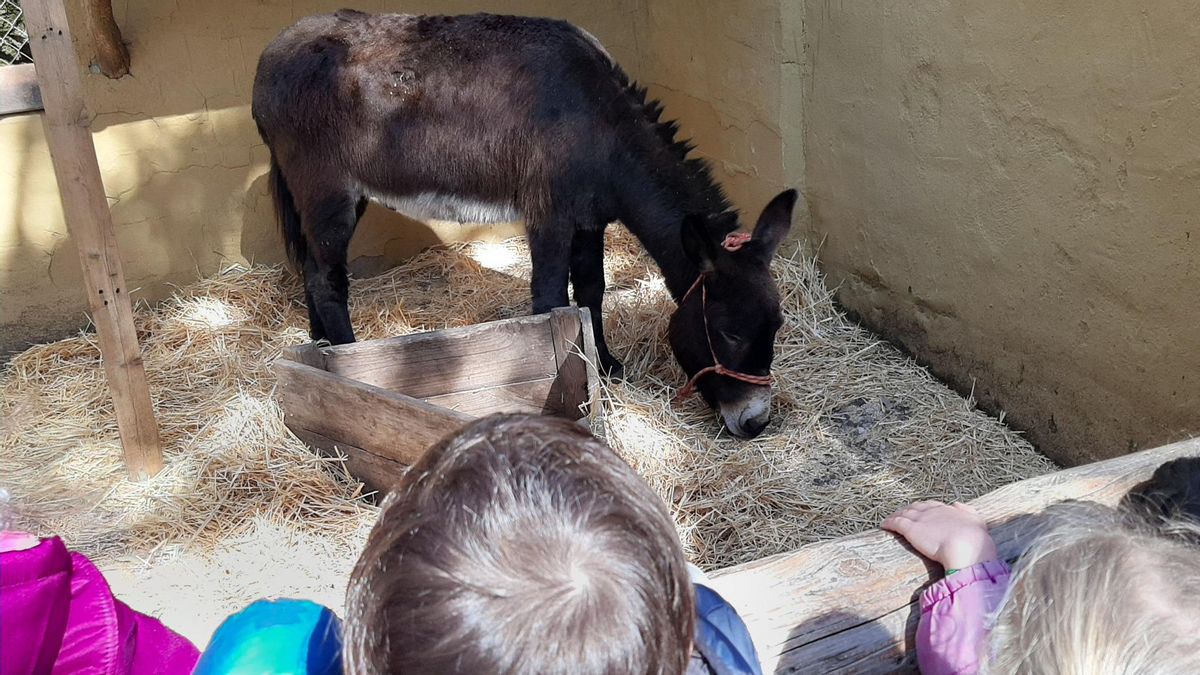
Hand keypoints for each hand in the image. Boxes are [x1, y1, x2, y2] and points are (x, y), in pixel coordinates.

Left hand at [881, 501, 996, 570]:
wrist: (966, 548)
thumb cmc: (975, 541)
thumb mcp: (978, 522)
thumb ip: (968, 512)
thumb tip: (957, 504)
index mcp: (949, 510)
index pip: (933, 506)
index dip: (926, 508)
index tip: (922, 512)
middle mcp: (933, 511)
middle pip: (917, 507)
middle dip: (910, 510)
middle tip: (903, 514)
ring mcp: (921, 519)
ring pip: (904, 514)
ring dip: (897, 515)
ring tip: (891, 519)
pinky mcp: (910, 529)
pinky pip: (896, 523)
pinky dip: (889, 522)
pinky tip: (883, 525)